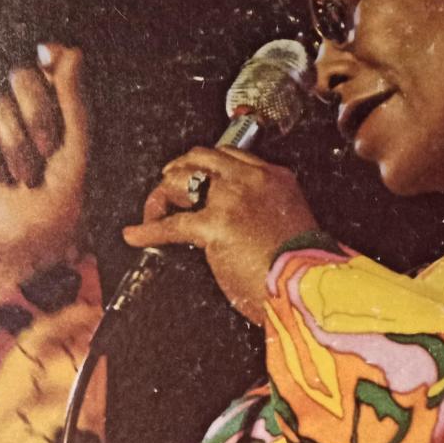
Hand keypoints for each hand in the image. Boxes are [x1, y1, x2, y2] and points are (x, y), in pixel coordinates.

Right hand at [0, 44, 88, 301]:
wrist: (33, 239)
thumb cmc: (65, 198)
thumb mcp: (77, 146)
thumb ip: (73, 98)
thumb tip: (70, 49)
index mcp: (59, 105)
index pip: (50, 63)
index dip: (49, 63)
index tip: (48, 61)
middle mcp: (25, 109)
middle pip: (21, 76)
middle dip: (37, 118)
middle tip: (47, 153)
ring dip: (14, 147)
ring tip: (24, 177)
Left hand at [122, 147, 318, 324]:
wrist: (308, 286)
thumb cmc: (302, 267)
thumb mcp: (291, 224)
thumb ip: (266, 213)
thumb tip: (239, 224)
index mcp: (275, 178)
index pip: (230, 156)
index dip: (206, 167)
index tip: (195, 178)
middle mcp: (252, 181)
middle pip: (201, 158)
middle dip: (179, 171)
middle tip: (169, 189)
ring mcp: (232, 200)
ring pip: (182, 180)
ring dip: (162, 196)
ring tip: (154, 213)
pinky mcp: (214, 225)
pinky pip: (170, 224)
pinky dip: (147, 230)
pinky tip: (134, 235)